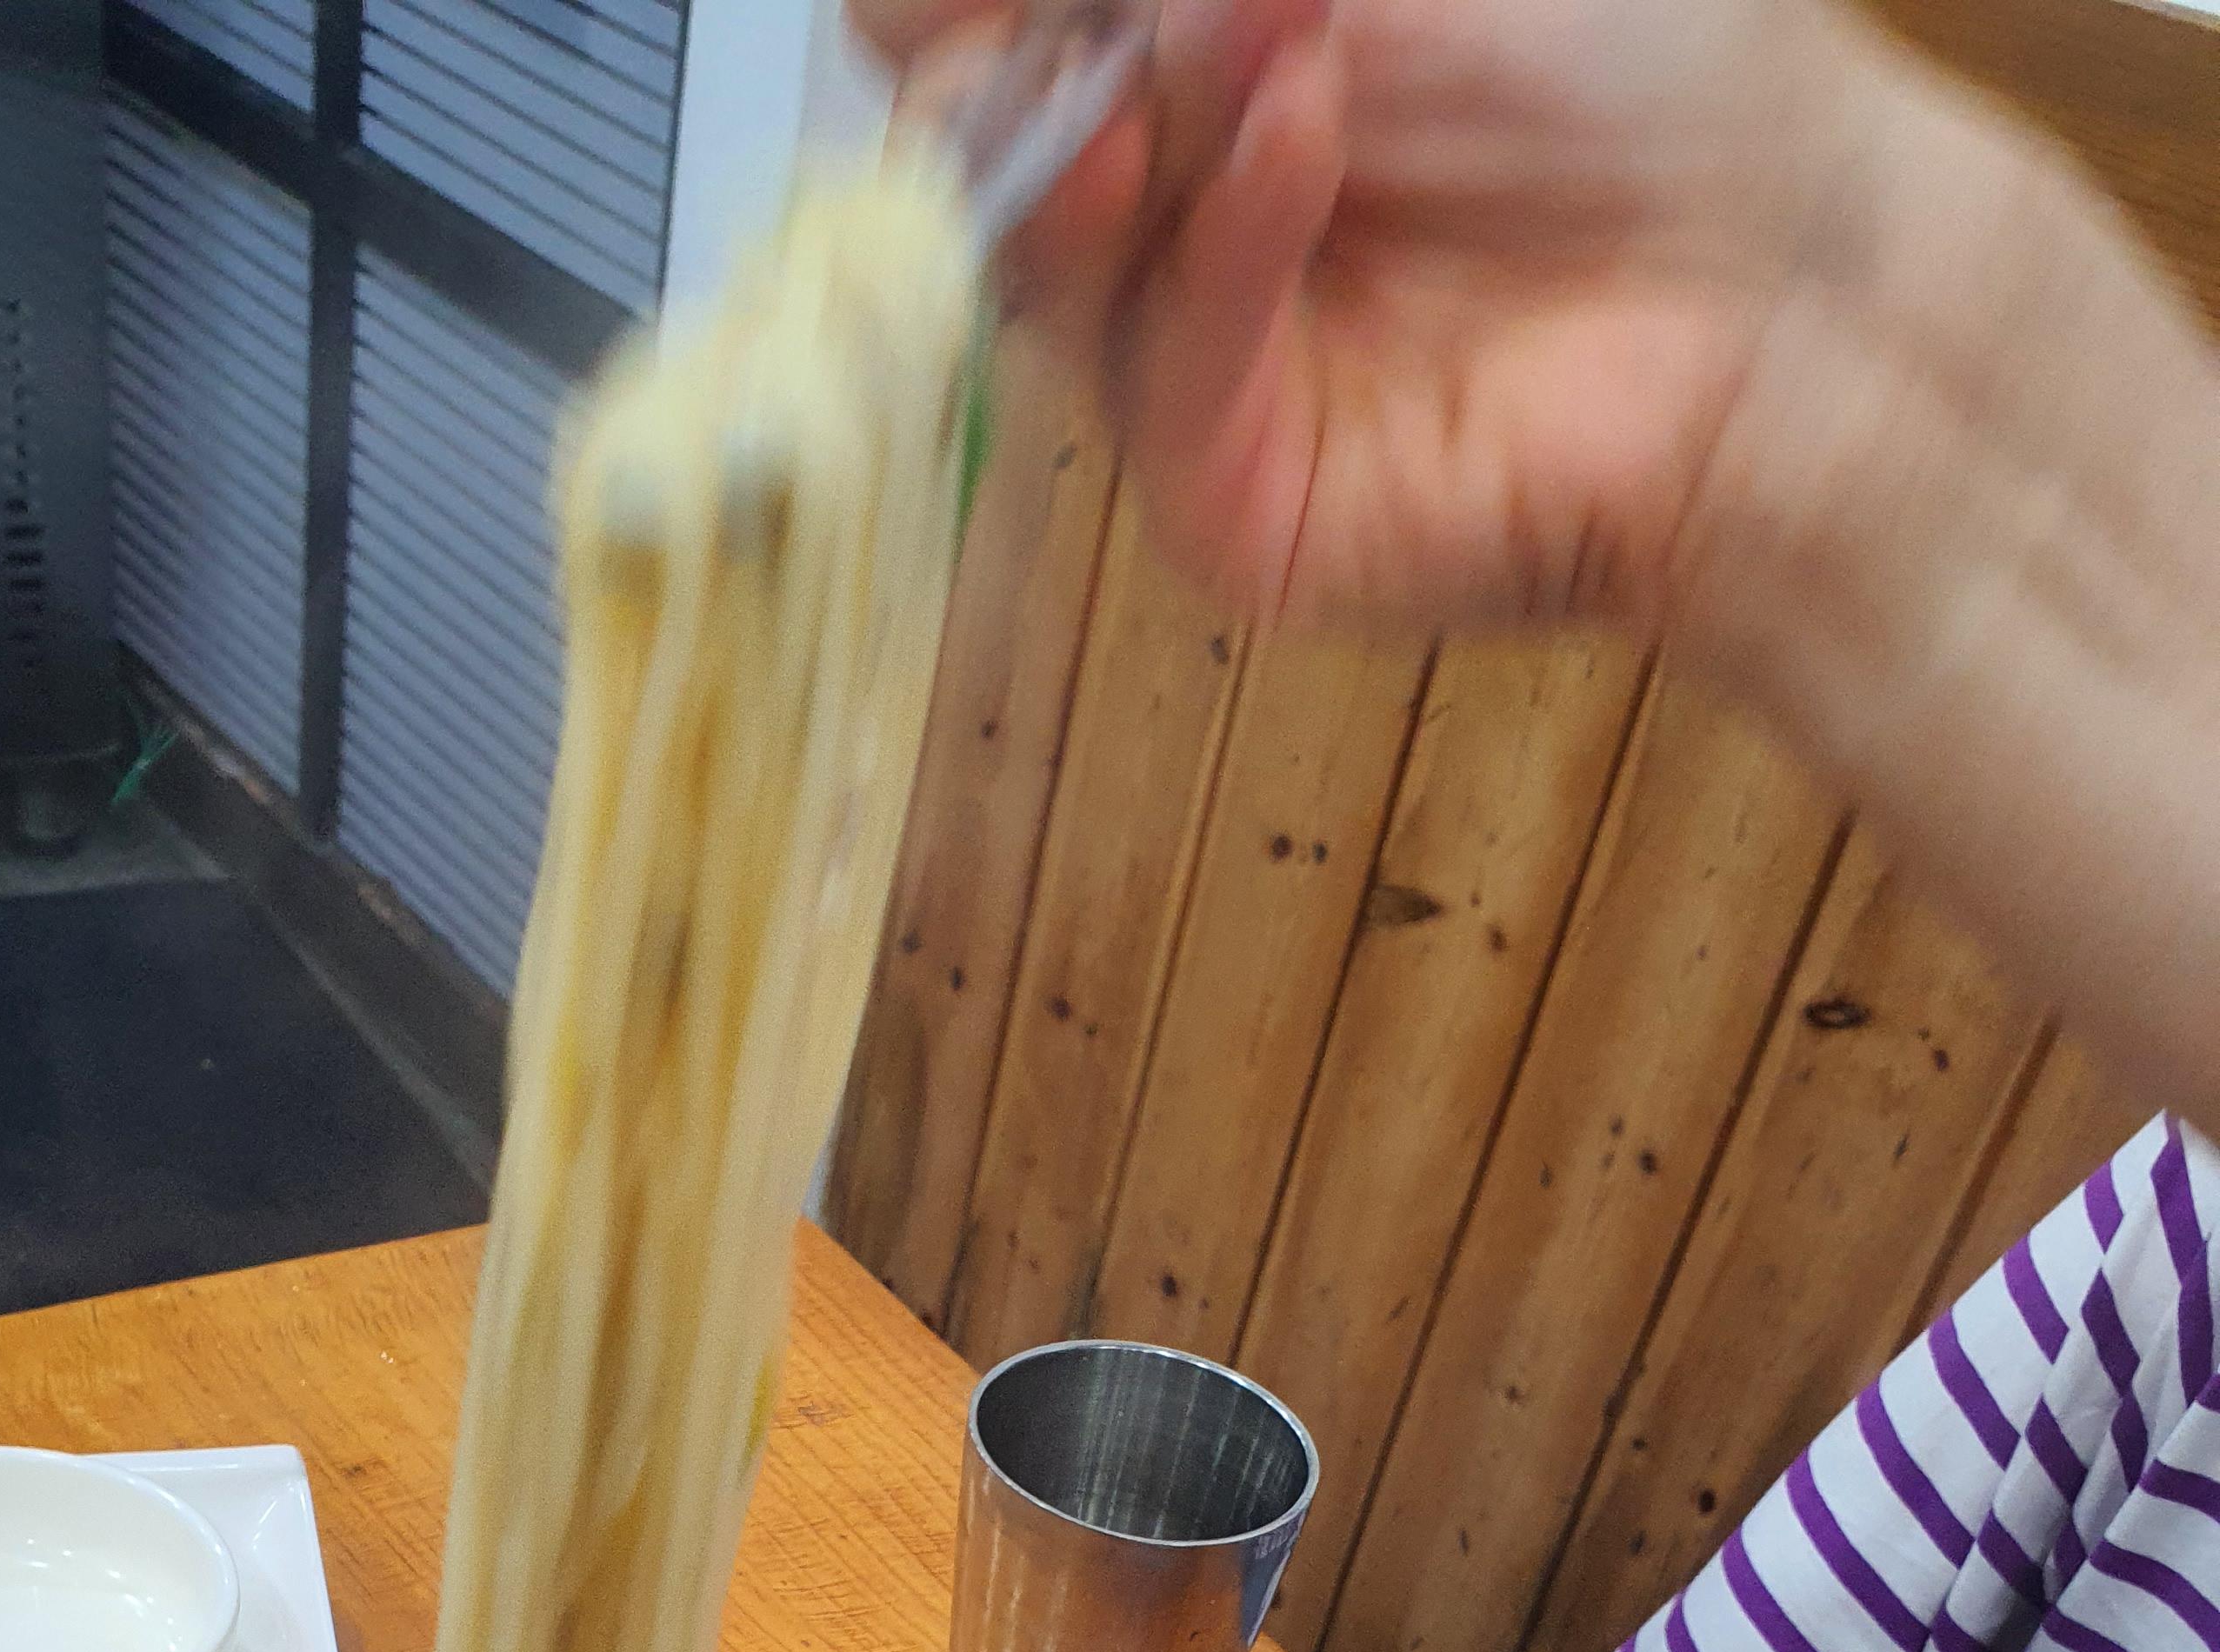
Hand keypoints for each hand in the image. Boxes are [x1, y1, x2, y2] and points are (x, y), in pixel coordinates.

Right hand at [873, 0, 1967, 640]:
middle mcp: (1146, 226)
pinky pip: (1156, 364)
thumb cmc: (1639, 74)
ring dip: (1156, 100)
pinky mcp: (1226, 509)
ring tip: (1283, 19)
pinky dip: (1230, 231)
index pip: (953, 28)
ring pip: (1034, 246)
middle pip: (951, 137)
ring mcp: (1175, 373)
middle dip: (1027, 31)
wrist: (1793, 283)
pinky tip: (1312, 132)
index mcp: (1164, 78)